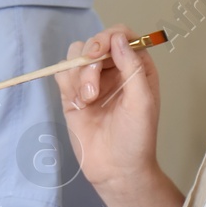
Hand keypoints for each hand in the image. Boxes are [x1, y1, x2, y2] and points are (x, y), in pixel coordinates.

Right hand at [55, 25, 160, 193]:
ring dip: (79, 74)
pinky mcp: (73, 94)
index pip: (120, 36)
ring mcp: (92, 81)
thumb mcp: (142, 102)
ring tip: (88, 100)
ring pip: (76, 55)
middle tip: (92, 87)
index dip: (109, 37)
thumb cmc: (136, 139)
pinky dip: (67, 83)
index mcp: (136, 68)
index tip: (100, 52)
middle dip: (90, 60)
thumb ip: (133, 67)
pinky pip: (62, 73)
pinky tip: (79, 103)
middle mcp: (114, 70)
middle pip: (94, 42)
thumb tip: (119, 38)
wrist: (115, 170)